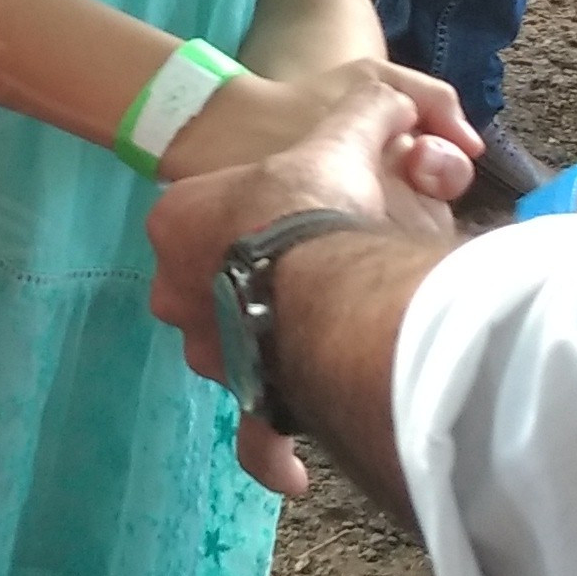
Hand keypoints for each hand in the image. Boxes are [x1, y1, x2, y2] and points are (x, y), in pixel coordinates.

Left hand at [145, 78, 467, 494]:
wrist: (327, 279)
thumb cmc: (318, 207)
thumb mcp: (343, 138)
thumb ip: (369, 112)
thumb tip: (400, 101)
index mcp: (176, 220)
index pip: (200, 214)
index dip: (251, 213)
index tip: (290, 214)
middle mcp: (177, 290)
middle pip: (216, 288)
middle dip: (252, 289)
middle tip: (302, 284)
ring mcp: (208, 349)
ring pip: (237, 355)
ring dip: (268, 355)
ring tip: (311, 350)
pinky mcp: (244, 394)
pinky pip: (256, 431)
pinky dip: (273, 451)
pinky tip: (292, 474)